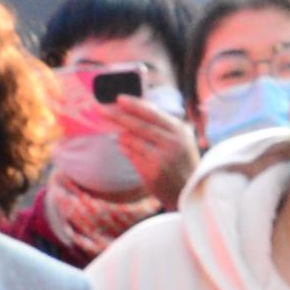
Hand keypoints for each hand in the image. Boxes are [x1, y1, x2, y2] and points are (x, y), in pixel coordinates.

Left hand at [44, 93, 198, 241]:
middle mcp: (171, 143)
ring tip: (117, 132)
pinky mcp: (151, 172)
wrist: (189, 191)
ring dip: (121, 135)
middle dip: (117, 115)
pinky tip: (123, 145)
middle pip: (138, 125)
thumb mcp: (182, 138)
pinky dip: (124, 148)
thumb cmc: (182, 161)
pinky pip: (130, 154)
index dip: (134, 105)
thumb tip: (136, 107)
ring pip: (131, 140)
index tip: (119, 98)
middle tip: (100, 109)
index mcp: (179, 130)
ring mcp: (161, 158)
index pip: (152, 113)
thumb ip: (163, 124)